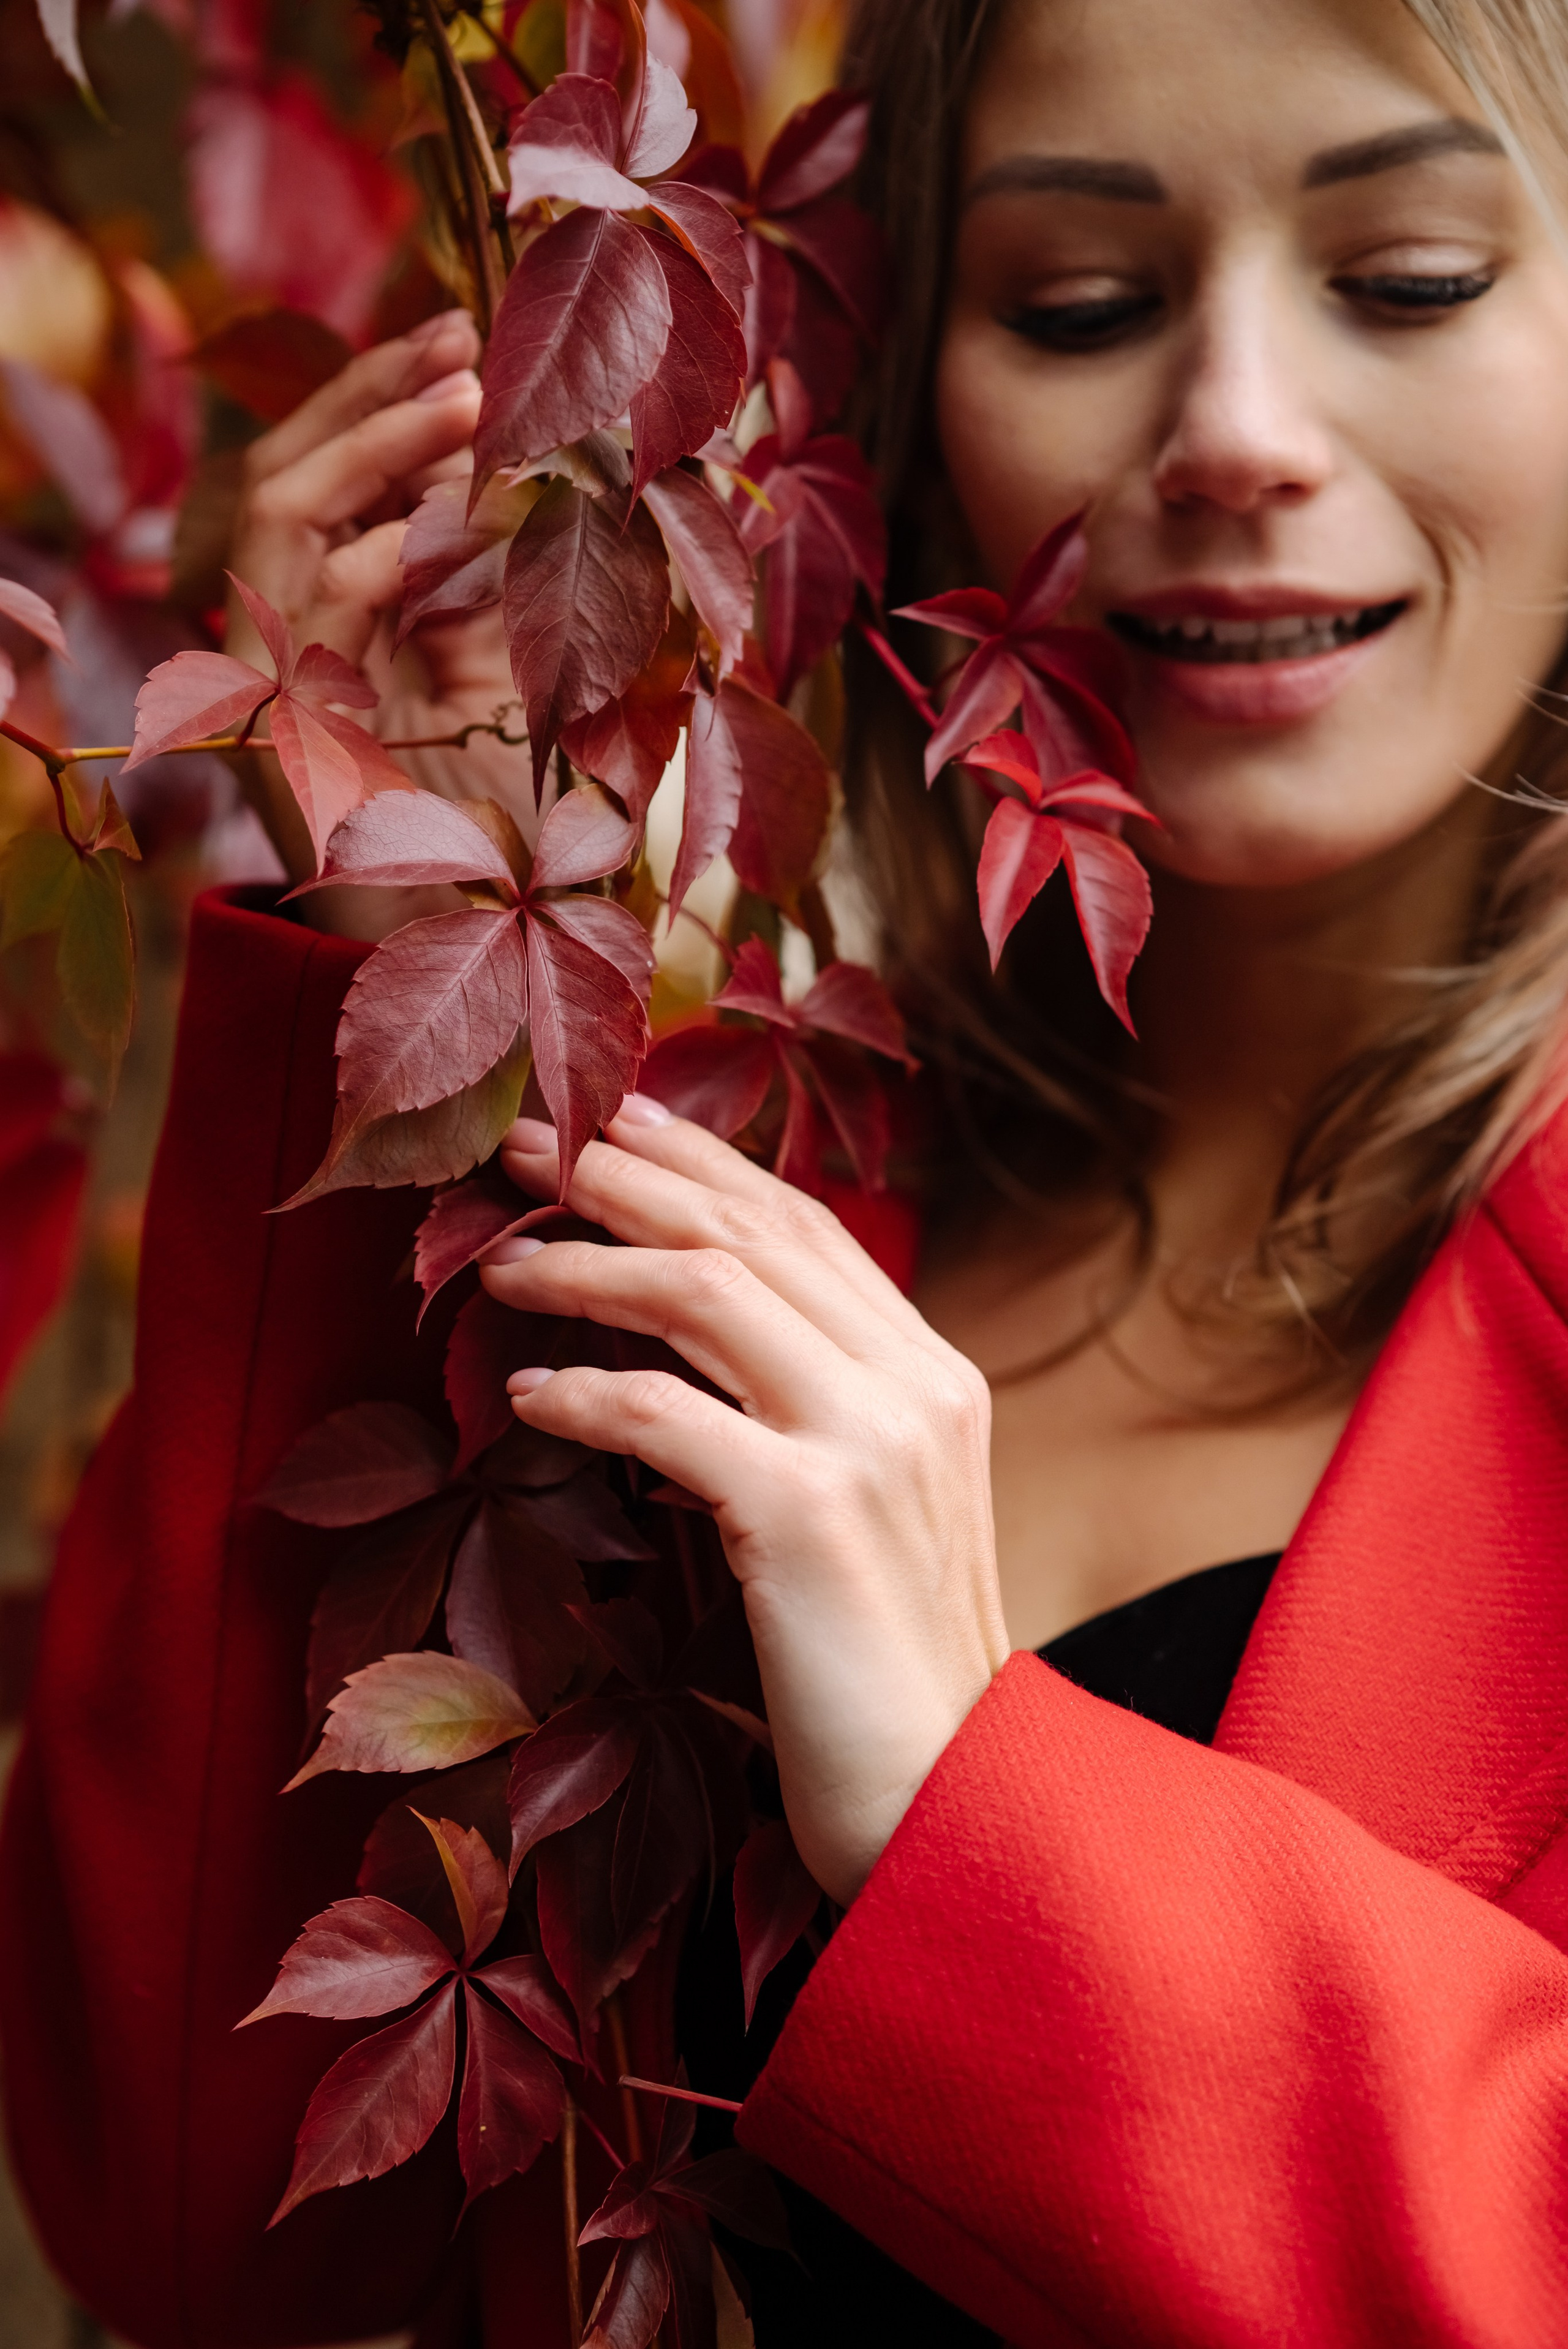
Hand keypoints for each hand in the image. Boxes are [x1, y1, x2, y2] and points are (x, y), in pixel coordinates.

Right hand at [226, 309, 524, 929]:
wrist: (477, 955)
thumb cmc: (519, 836)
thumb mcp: (532, 682)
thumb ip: (527, 590)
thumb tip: (566, 484)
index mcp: (343, 625)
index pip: (338, 482)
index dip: (388, 405)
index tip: (463, 340)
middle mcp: (295, 639)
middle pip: (292, 473)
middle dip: (370, 394)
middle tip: (453, 331)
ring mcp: (281, 676)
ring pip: (284, 511)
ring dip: (374, 442)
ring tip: (463, 393)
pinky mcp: (289, 723)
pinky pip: (315, 599)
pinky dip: (385, 550)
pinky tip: (453, 530)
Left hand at [479, 1100, 1009, 1906]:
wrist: (954, 1805)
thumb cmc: (886, 1668)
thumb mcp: (870, 1510)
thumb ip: (814, 1415)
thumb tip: (693, 1349)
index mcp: (934, 1374)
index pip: (807, 1225)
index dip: (701, 1164)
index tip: (612, 1123)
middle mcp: (915, 1386)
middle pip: (751, 1232)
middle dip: (625, 1175)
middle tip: (521, 1147)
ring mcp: (870, 1444)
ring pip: (706, 1293)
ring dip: (586, 1266)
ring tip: (499, 1263)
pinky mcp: (809, 1516)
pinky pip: (667, 1416)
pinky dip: (584, 1394)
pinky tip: (524, 1396)